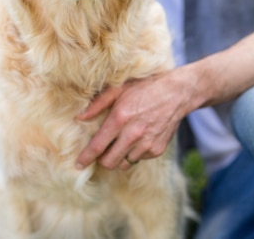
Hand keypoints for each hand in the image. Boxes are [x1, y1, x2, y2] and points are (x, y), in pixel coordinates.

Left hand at [76, 69, 190, 170]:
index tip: (78, 165)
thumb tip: (80, 117)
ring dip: (118, 156)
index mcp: (120, 118)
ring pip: (124, 163)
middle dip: (102, 160)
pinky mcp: (156, 150)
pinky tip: (136, 138)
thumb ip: (98, 104)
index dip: (86, 157)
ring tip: (121, 141)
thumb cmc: (145, 87)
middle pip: (109, 161)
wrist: (176, 93)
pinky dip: (133, 153)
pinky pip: (138, 159)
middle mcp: (133, 134)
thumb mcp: (119, 89)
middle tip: (101, 150)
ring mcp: (146, 144)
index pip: (98, 146)